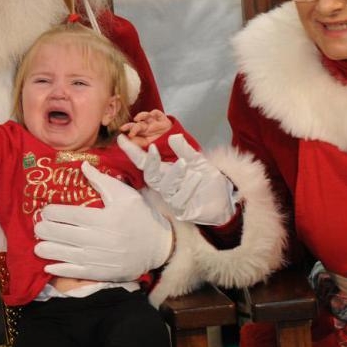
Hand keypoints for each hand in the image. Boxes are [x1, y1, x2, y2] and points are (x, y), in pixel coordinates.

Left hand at [34, 161, 172, 279]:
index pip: (70, 215)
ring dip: (48, 251)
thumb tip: (82, 165)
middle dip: (46, 231)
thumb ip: (102, 181)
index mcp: (103, 218)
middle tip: (37, 228)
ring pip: (67, 254)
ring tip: (38, 247)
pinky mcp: (101, 272)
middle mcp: (99, 239)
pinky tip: (49, 267)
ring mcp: (99, 258)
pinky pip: (76, 272)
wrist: (158, 246)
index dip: (53, 213)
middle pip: (64, 235)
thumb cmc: (140, 217)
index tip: (44, 212)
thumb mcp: (125, 195)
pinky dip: (61, 270)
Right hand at [118, 133, 235, 225]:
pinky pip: (180, 199)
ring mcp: (173, 199)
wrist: (225, 199)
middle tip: (153, 149)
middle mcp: (166, 186)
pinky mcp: (183, 210)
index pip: (145, 162)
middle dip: (149, 163)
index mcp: (166, 172)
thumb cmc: (208, 180)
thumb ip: (185, 150)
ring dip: (173, 174)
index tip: (121, 139)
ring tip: (184, 163)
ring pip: (165, 187)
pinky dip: (188, 187)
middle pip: (150, 176)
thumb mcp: (198, 161)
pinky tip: (197, 177)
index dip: (133, 152)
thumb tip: (173, 136)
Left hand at [119, 109, 172, 147]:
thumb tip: (125, 139)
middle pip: (138, 124)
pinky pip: (157, 114)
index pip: (132, 130)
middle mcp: (148, 128)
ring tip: (136, 119)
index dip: (126, 129)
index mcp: (142, 135)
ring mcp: (155, 123)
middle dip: (130, 125)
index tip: (121, 131)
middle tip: (124, 128)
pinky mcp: (163, 121)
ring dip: (140, 116)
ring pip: (146, 116)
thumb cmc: (160, 147)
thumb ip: (136, 145)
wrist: (175, 148)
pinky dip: (153, 113)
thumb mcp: (146, 149)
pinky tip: (150, 115)